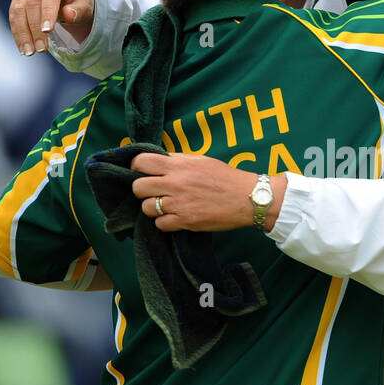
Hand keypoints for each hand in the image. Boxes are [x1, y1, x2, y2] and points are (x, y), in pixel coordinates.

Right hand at [8, 0, 94, 55]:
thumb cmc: (79, 0)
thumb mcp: (86, 5)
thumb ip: (79, 10)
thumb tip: (68, 15)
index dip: (48, 12)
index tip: (48, 31)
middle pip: (32, 2)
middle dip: (35, 28)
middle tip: (42, 49)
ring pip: (19, 9)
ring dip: (23, 32)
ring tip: (30, 52)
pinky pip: (14, 15)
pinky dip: (17, 32)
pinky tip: (23, 47)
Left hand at [130, 152, 285, 232]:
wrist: (246, 198)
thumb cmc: (225, 177)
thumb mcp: (201, 160)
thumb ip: (178, 160)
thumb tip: (158, 161)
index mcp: (178, 165)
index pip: (141, 162)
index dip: (137, 167)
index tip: (142, 172)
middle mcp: (175, 183)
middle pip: (138, 187)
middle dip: (142, 190)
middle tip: (153, 192)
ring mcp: (178, 203)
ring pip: (146, 208)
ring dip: (153, 208)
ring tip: (165, 206)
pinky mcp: (185, 221)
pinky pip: (160, 224)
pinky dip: (164, 222)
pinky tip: (175, 217)